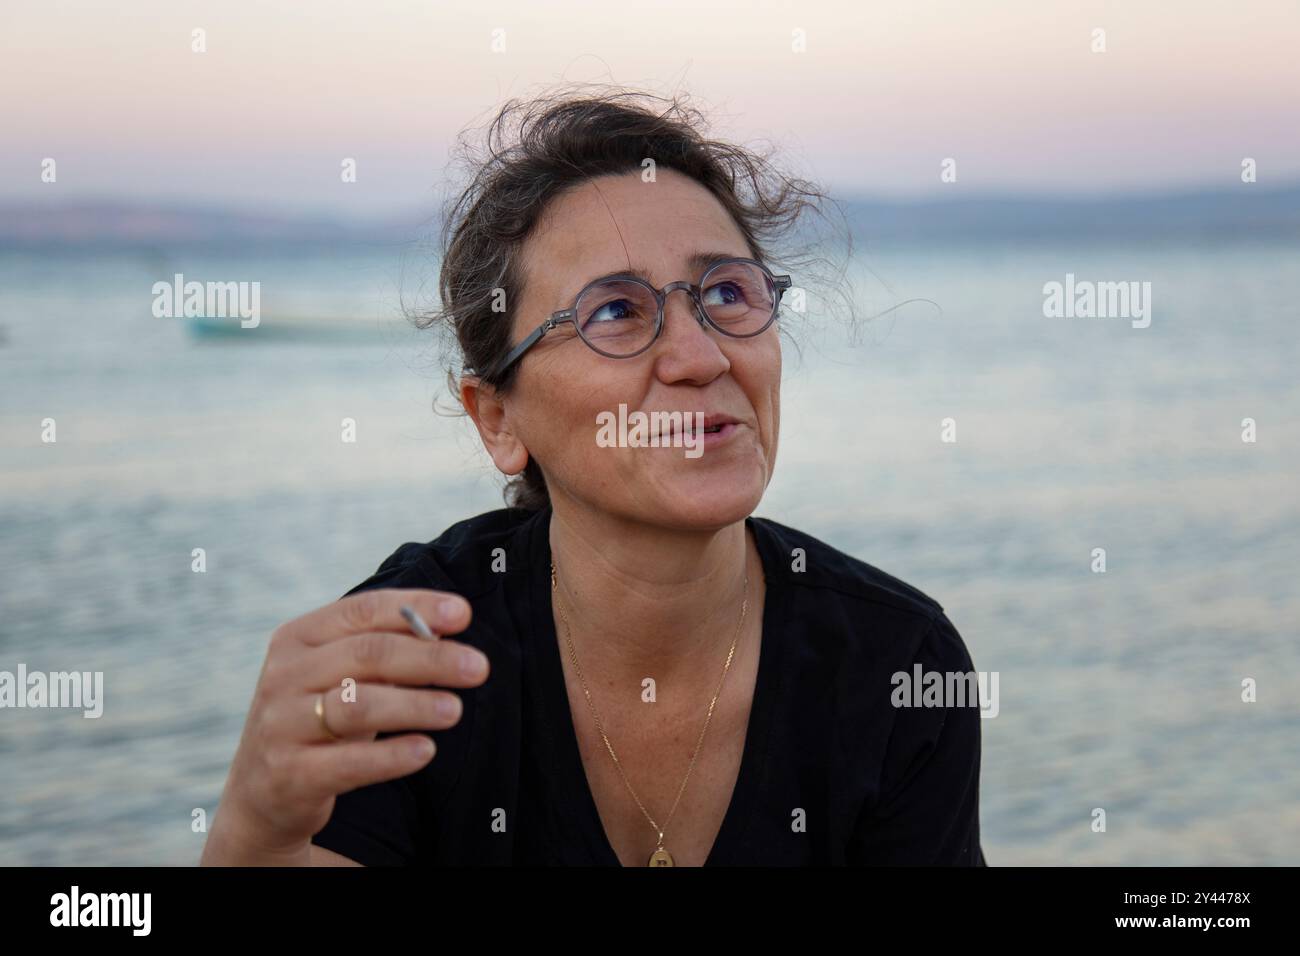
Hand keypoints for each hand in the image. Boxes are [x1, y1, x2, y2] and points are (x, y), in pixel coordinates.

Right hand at [199, 588, 487, 864]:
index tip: (463, 614)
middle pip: (367, 655)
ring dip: (414, 706)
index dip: (416, 608)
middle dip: (429, 658)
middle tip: (478, 667)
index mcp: (298, 637)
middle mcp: (284, 675)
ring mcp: (281, 726)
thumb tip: (450, 630)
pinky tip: (425, 751)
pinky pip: (348, 764)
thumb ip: (384, 650)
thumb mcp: (341, 675)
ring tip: (455, 710)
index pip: (363, 610)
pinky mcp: (289, 775)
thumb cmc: (321, 717)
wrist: (264, 793)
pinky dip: (391, 757)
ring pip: (357, 706)